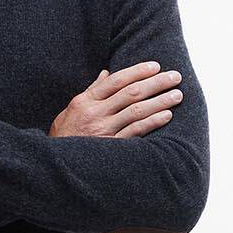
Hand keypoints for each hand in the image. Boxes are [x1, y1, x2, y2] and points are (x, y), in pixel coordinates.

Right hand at [49, 61, 182, 138]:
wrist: (55, 166)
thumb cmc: (64, 137)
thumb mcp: (71, 111)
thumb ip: (91, 92)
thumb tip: (106, 74)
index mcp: (85, 102)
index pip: (116, 80)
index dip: (137, 71)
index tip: (155, 66)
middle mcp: (94, 113)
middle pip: (130, 92)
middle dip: (156, 83)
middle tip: (175, 76)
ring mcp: (103, 130)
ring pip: (136, 110)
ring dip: (160, 101)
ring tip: (177, 95)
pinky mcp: (111, 146)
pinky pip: (135, 131)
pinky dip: (152, 121)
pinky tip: (166, 115)